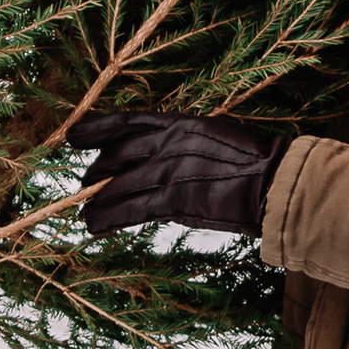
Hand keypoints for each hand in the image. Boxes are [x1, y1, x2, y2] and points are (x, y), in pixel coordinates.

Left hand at [76, 108, 287, 238]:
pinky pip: (130, 209)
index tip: (73, 135)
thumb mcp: (216, 139)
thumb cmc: (255, 163)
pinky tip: (94, 226)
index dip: (97, 129)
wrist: (274, 182)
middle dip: (98, 173)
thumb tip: (164, 158)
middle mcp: (169, 142)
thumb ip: (186, 146)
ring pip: (119, 186)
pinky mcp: (173, 199)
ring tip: (86, 215)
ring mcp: (169, 170)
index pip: (128, 122)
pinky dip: (109, 218)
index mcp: (182, 123)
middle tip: (87, 185)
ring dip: (98, 203)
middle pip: (117, 156)